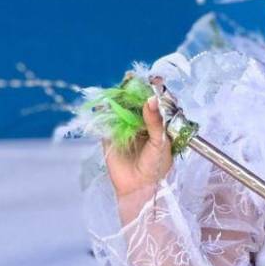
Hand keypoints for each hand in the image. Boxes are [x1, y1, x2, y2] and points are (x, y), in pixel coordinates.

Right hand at [103, 84, 172, 201]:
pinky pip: (105, 117)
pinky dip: (103, 108)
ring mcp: (125, 125)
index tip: (154, 80)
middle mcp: (141, 120)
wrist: (138, 188)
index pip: (156, 100)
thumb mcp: (161, 142)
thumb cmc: (156, 167)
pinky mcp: (110, 133)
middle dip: (134, 87)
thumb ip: (155, 121)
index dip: (154, 89)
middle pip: (137, 98)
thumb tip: (151, 99)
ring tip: (121, 84)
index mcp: (158, 122)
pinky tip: (105, 101)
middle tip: (132, 77)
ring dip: (119, 94)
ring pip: (121, 105)